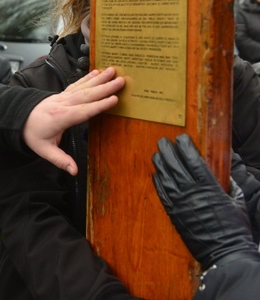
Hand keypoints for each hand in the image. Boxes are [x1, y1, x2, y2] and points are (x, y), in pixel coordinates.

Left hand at [22, 67, 123, 174]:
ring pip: (83, 87)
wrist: (18, 119)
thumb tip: (74, 171)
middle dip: (104, 88)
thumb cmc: (32, 135)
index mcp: (60, 118)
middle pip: (86, 95)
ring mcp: (62, 97)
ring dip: (99, 79)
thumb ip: (60, 160)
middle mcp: (62, 104)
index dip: (99, 105)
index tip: (114, 100)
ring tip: (113, 71)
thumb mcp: (44, 150)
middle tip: (121, 81)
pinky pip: (76, 84)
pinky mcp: (61, 95)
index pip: (83, 111)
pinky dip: (87, 77)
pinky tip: (97, 72)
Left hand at [151, 134, 257, 269]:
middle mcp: (192, 193)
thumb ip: (229, 185)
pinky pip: (162, 194)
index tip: (181, 138)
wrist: (226, 253)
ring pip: (166, 177)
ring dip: (160, 164)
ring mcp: (181, 203)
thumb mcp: (238, 202)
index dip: (185, 147)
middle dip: (168, 150)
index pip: (193, 160)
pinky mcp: (174, 214)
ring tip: (156, 154)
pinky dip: (158, 182)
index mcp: (210, 187)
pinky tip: (155, 174)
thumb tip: (225, 175)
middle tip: (163, 141)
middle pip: (175, 165)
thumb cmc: (236, 228)